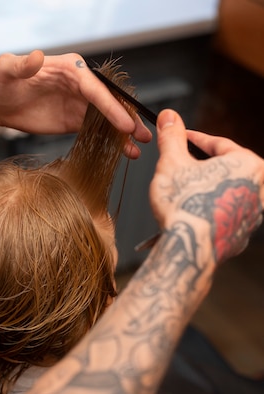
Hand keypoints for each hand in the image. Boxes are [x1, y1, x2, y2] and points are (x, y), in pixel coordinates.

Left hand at [0, 50, 151, 158]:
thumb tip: (36, 56)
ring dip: (122, 132)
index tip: (124, 123)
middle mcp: (79, 84)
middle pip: (108, 102)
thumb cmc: (0, 81)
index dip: (111, 106)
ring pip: (106, 118)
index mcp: (70, 68)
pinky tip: (122, 152)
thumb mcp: (7, 69)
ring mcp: (78, 103)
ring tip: (138, 147)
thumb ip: (22, 65)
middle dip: (126, 118)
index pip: (96, 88)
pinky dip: (109, 140)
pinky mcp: (73, 120)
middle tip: (142, 134)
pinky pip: (95, 130)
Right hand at [150, 109, 263, 262]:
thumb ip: (172, 137)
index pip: (218, 144)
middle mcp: (259, 187)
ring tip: (181, 190)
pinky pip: (223, 213)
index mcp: (249, 164)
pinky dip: (207, 209)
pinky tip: (188, 211)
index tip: (178, 138)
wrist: (189, 247)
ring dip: (204, 188)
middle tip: (179, 164)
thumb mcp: (173, 162)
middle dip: (201, 165)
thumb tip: (169, 116)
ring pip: (224, 191)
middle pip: (225, 168)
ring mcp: (253, 213)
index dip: (193, 139)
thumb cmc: (184, 204)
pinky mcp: (242, 233)